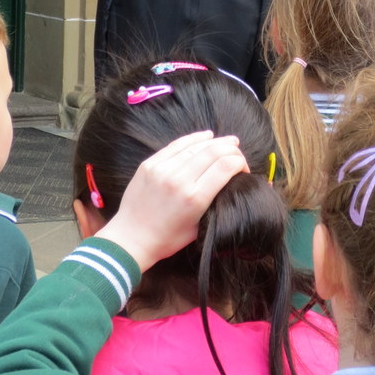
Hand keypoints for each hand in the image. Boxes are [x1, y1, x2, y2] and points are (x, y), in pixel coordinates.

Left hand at [98, 131, 248, 271]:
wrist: (131, 238)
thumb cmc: (167, 239)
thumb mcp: (198, 227)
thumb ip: (213, 203)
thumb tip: (227, 181)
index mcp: (194, 198)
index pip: (225, 167)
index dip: (239, 162)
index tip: (243, 168)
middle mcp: (179, 179)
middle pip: (213, 152)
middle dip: (231, 149)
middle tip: (238, 151)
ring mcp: (162, 169)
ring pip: (196, 146)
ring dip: (216, 141)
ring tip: (228, 141)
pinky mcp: (150, 164)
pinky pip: (176, 145)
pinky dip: (194, 139)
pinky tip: (206, 136)